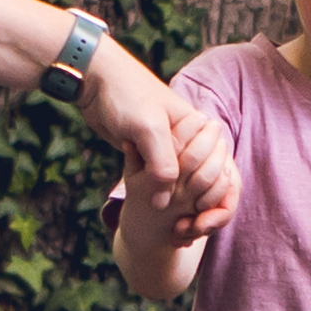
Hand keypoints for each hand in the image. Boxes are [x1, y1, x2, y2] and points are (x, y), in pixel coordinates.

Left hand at [91, 57, 236, 243]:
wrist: (94, 78)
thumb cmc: (126, 95)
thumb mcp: (147, 128)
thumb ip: (162, 165)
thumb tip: (164, 204)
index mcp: (196, 128)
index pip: (215, 169)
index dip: (209, 196)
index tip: (193, 217)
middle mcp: (186, 138)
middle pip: (201, 181)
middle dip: (196, 207)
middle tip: (182, 231)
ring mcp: (166, 146)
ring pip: (179, 184)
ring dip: (177, 205)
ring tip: (175, 232)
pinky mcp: (145, 153)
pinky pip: (159, 181)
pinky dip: (159, 197)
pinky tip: (156, 216)